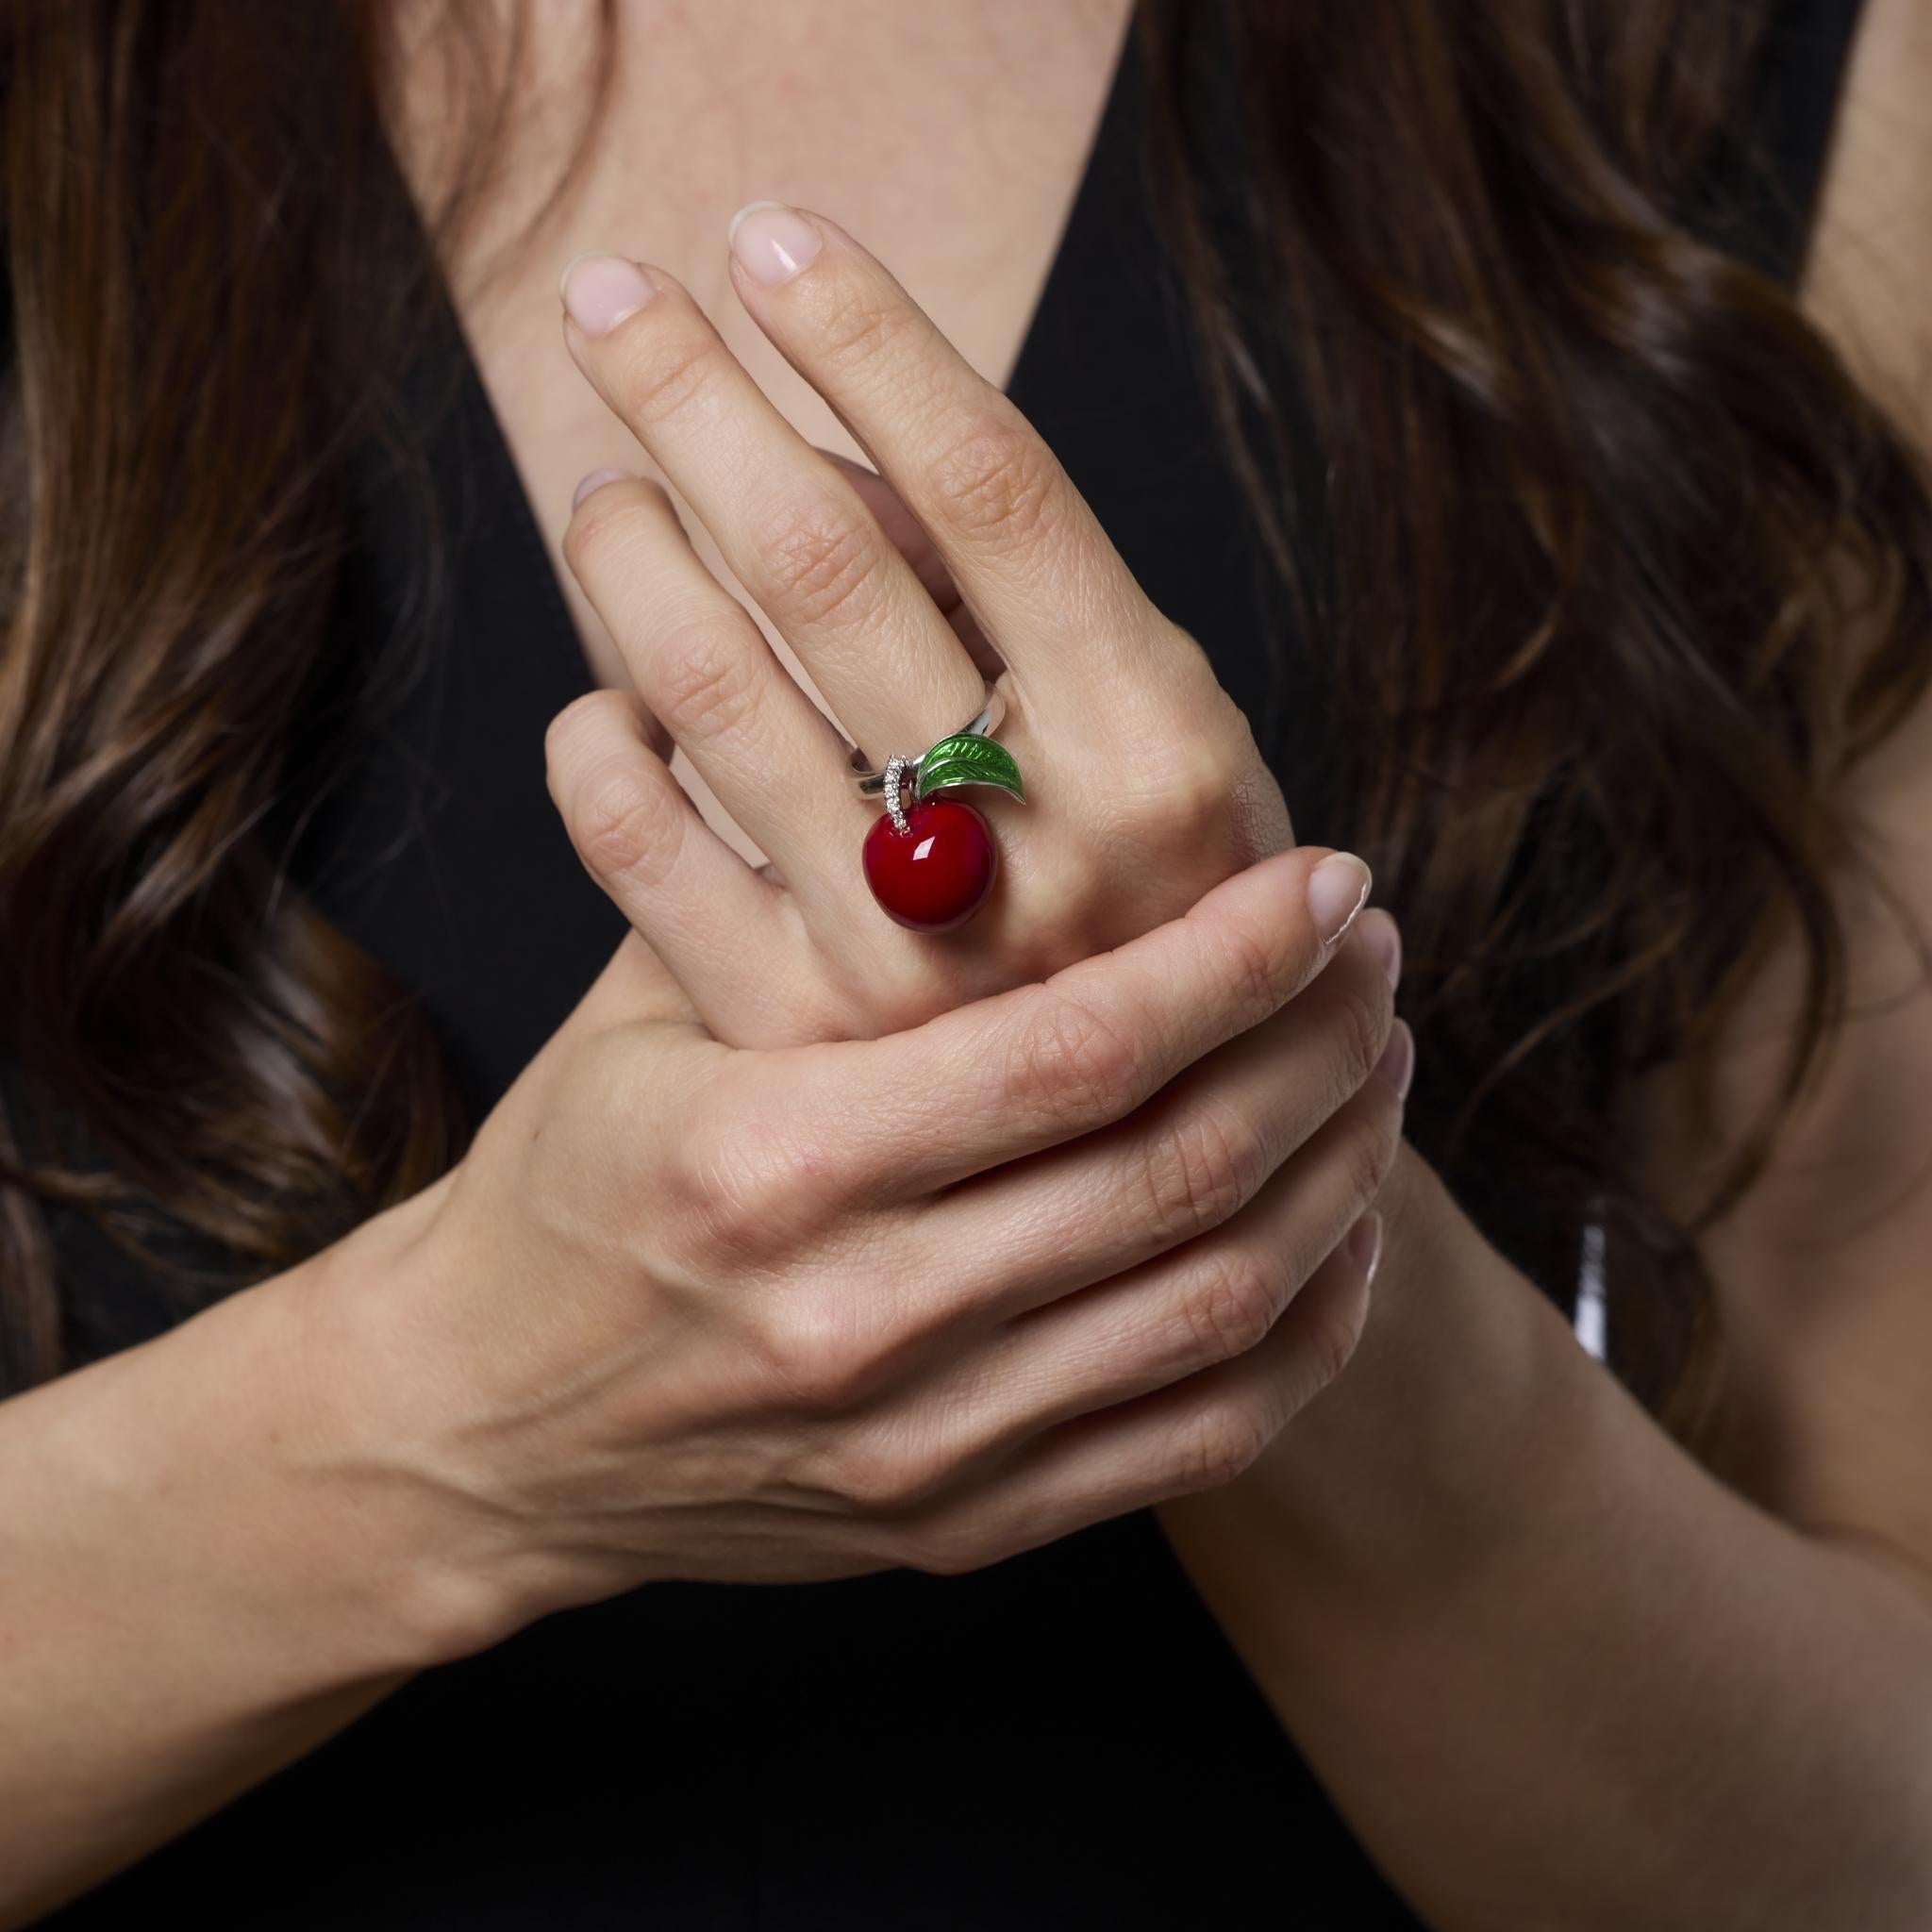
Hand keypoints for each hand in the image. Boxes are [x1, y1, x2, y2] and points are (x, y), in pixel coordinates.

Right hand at [306, 852, 1400, 1647]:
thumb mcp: (647, 1006)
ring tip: (1374, 1062)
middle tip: (1369, 954)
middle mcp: (858, 1318)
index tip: (1323, 881)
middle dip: (1316, 1043)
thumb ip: (793, 878)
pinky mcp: (960, 1527)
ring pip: (1216, 1305)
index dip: (1230, 957)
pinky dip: (1301, 1333)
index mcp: (775, 1160)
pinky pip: (1198, 1441)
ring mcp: (921, 1444)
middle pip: (1177, 1172)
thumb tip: (955, 721)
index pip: (1076, 1049)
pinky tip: (1336, 1236)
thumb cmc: (574, 1177)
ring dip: (1338, 1170)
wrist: (482, 1423)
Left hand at [547, 207, 1304, 1046]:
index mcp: (1167, 754)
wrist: (1147, 1141)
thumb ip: (1019, 609)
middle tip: (609, 294)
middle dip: (697, 395)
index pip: (996, 488)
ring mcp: (906, 956)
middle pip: (823, 563)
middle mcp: (1041, 854)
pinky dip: (595, 741)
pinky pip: (637, 843)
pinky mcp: (792, 1034)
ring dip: (628, 546)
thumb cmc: (1154, 899)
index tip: (772, 236)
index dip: (870, 339)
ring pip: (709, 686)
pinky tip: (605, 699)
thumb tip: (827, 454)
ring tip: (601, 483)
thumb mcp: (1151, 741)